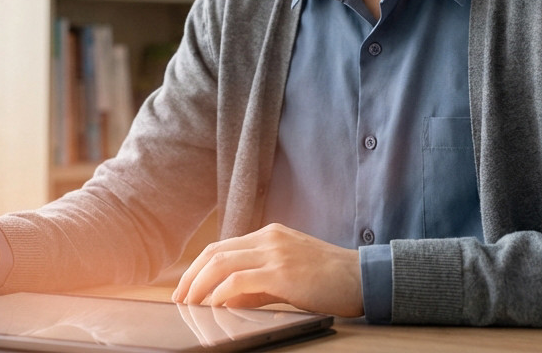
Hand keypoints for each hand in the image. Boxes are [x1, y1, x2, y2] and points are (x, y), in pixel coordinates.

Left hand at [171, 223, 363, 316]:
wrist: (362, 277)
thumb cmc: (329, 279)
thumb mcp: (289, 274)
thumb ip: (259, 283)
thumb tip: (227, 298)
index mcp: (270, 235)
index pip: (222, 247)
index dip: (198, 267)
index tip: (186, 287)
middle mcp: (269, 238)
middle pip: (214, 252)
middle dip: (191, 276)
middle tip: (179, 297)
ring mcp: (275, 252)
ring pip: (221, 263)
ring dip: (199, 285)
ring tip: (189, 304)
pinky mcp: (282, 272)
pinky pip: (239, 281)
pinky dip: (220, 293)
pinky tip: (214, 306)